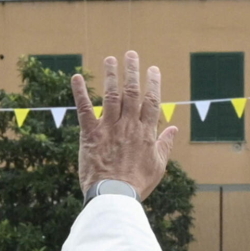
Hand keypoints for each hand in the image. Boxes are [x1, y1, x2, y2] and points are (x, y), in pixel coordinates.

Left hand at [72, 51, 176, 197]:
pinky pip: (84, 109)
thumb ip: (165, 144)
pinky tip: (76, 77)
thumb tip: (174, 128)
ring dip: (111, 75)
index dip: (153, 83)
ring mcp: (109, 128)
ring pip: (111, 95)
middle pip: (132, 92)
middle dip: (132, 71)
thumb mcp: (158, 166)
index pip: (151, 101)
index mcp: (146, 133)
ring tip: (111, 59)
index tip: (153, 69)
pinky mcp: (90, 134)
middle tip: (131, 54)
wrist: (114, 196)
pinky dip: (79, 92)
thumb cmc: (137, 184)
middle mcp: (129, 126)